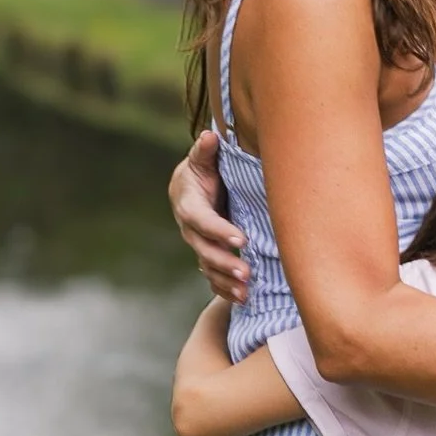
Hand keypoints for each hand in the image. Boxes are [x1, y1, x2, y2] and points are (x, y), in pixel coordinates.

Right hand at [170, 131, 248, 302]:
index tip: (241, 240)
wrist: (194, 189)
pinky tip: (243, 299)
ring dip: (226, 282)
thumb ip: (206, 151)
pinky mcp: (206, 256)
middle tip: (246, 273)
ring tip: (246, 293)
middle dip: (225, 263)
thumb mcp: (204, 159)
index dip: (220, 231)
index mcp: (189, 205)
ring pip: (208, 268)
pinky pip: (212, 277)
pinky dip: (225, 290)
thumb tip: (210, 136)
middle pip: (205, 250)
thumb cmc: (204, 171)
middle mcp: (191, 230)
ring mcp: (198, 246)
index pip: (203, 221)